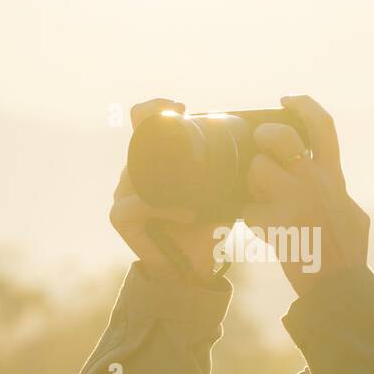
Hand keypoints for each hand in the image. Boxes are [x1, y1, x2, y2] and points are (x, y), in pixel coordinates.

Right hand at [109, 98, 222, 285]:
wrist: (196, 265)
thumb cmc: (208, 225)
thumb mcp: (222, 190)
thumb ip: (228, 168)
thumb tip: (253, 143)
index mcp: (156, 159)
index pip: (143, 120)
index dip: (155, 108)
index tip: (182, 108)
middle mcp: (137, 171)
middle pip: (137, 143)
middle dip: (160, 140)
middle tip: (191, 146)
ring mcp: (125, 192)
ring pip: (135, 174)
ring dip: (166, 188)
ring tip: (194, 206)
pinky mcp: (120, 217)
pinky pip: (132, 205)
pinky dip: (157, 209)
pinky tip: (183, 215)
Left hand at [241, 94, 370, 297]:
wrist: (337, 284)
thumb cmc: (347, 250)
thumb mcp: (351, 210)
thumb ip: (333, 187)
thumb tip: (320, 173)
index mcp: (333, 176)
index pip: (321, 126)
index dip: (303, 105)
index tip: (286, 100)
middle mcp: (313, 181)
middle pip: (278, 138)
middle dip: (263, 138)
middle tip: (258, 149)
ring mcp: (292, 201)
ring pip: (256, 172)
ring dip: (252, 185)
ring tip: (262, 201)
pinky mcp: (273, 224)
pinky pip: (247, 210)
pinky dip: (250, 219)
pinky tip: (262, 229)